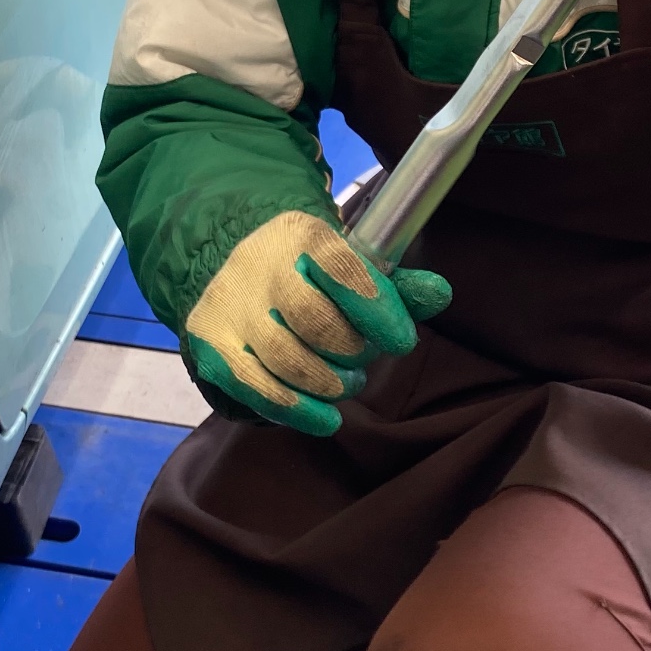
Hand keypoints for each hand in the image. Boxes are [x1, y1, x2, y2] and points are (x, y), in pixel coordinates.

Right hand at [184, 211, 450, 436]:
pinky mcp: (210, 347)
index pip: (340, 268)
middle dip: (352, 351)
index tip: (401, 341)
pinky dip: (299, 411)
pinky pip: (257, 390)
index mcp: (300, 234)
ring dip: (330, 383)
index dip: (376, 307)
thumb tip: (439, 293)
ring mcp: (228, 307)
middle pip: (314, 320)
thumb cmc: (312, 277)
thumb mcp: (353, 266)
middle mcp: (257, 266)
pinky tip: (327, 416)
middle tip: (363, 360)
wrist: (240, 273)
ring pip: (286, 360)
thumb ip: (397, 284)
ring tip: (346, 382)